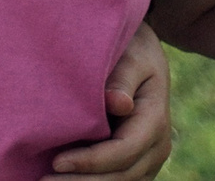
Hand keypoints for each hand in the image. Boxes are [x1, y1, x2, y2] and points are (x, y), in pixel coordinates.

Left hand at [53, 20, 172, 177]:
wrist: (141, 52)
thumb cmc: (131, 48)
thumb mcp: (130, 55)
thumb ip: (122, 78)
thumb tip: (119, 104)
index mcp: (155, 118)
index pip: (123, 151)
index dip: (91, 161)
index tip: (57, 162)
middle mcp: (157, 144)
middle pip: (121, 176)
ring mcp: (148, 156)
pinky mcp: (136, 161)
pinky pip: (117, 179)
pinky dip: (91, 180)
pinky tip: (63, 179)